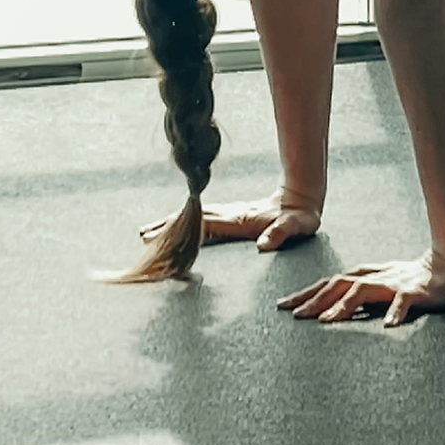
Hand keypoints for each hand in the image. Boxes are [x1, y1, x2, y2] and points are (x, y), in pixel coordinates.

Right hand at [146, 193, 320, 251]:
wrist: (302, 199)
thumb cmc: (300, 218)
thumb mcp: (295, 226)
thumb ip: (280, 233)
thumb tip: (264, 245)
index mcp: (238, 220)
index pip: (203, 226)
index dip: (183, 230)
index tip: (163, 234)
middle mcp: (230, 216)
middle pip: (192, 220)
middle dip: (167, 226)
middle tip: (142, 234)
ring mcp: (230, 215)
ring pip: (195, 219)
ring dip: (173, 223)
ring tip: (149, 231)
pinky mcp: (233, 218)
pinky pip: (204, 221)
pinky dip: (186, 224)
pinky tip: (176, 227)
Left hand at [277, 252, 444, 326]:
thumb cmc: (414, 281)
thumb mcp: (382, 287)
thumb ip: (360, 296)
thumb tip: (331, 312)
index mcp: (366, 276)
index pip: (330, 283)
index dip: (307, 294)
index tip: (284, 306)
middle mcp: (376, 277)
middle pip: (339, 284)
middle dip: (315, 299)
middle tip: (295, 316)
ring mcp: (395, 283)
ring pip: (364, 290)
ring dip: (344, 305)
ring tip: (328, 321)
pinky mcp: (416, 291)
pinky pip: (404, 301)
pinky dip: (395, 311)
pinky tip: (388, 326)